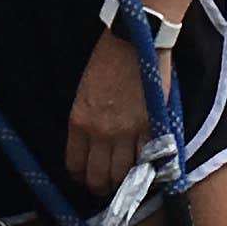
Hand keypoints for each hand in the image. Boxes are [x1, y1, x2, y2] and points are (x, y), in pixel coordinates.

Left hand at [64, 28, 152, 199]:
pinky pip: (148, 159)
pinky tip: (146, 165)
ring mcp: (127, 132)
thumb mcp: (85, 91)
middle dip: (102, 186)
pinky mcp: (151, 127)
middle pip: (99, 177)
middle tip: (107, 186)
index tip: (86, 176)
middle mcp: (100, 132)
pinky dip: (147, 166)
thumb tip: (92, 144)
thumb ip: (86, 120)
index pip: (75, 164)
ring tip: (128, 181)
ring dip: (125, 181)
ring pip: (124, 174)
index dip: (81, 175)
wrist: (134, 39)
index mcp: (79, 121)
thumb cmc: (107, 58)